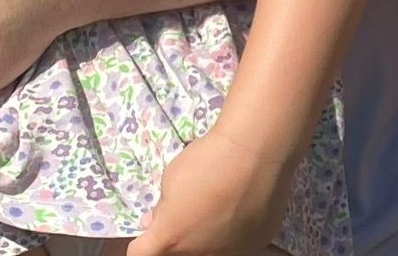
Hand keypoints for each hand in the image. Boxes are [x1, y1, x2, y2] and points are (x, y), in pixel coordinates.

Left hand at [127, 128, 294, 255]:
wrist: (254, 152)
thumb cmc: (206, 161)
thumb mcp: (170, 177)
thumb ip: (163, 206)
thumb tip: (157, 221)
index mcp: (171, 238)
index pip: (141, 253)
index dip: (143, 242)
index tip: (150, 231)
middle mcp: (199, 254)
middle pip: (180, 251)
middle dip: (179, 234)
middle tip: (189, 206)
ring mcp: (230, 251)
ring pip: (211, 247)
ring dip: (208, 231)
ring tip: (221, 199)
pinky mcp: (256, 243)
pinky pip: (239, 239)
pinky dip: (236, 226)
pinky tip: (243, 202)